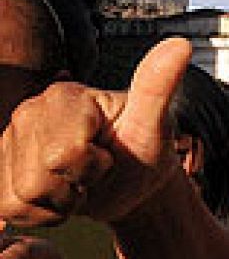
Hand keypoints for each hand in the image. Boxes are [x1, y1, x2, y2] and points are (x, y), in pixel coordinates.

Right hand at [0, 38, 189, 227]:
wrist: (132, 182)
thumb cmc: (142, 150)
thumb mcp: (154, 123)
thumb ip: (159, 86)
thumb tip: (180, 45)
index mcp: (63, 96)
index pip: (65, 152)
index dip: (94, 165)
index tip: (108, 153)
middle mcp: (28, 113)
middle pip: (40, 177)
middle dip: (77, 185)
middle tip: (96, 172)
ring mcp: (9, 142)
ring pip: (24, 195)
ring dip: (61, 201)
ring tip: (80, 182)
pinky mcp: (1, 172)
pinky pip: (11, 208)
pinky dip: (42, 213)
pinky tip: (61, 195)